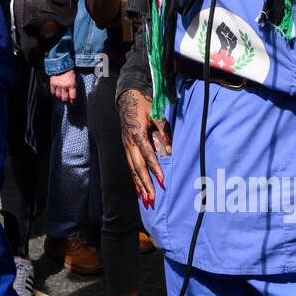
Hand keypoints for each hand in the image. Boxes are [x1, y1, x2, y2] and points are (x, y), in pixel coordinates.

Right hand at [49, 69, 76, 103]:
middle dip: (66, 100)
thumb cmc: (69, 70)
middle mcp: (65, 86)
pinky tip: (56, 93)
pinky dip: (54, 93)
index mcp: (72, 84)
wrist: (61, 63)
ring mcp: (58, 85)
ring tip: (61, 96)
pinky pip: (53, 92)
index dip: (72, 100)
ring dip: (60, 96)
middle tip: (66, 100)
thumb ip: (73, 85)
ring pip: (58, 95)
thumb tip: (73, 92)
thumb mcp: (74, 78)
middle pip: (65, 98)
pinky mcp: (53, 83)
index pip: (72, 96)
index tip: (72, 102)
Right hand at [117, 89, 169, 207]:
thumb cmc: (143, 104)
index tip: (162, 181)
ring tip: (145, 199)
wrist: (127, 97)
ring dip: (139, 184)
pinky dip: (134, 178)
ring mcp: (126, 145)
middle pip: (137, 167)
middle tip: (152, 198)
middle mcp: (129, 143)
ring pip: (132, 168)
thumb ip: (163, 130)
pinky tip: (138, 189)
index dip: (155, 169)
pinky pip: (130, 165)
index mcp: (137, 134)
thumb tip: (170, 149)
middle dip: (145, 183)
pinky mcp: (126, 147)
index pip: (148, 155)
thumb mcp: (155, 113)